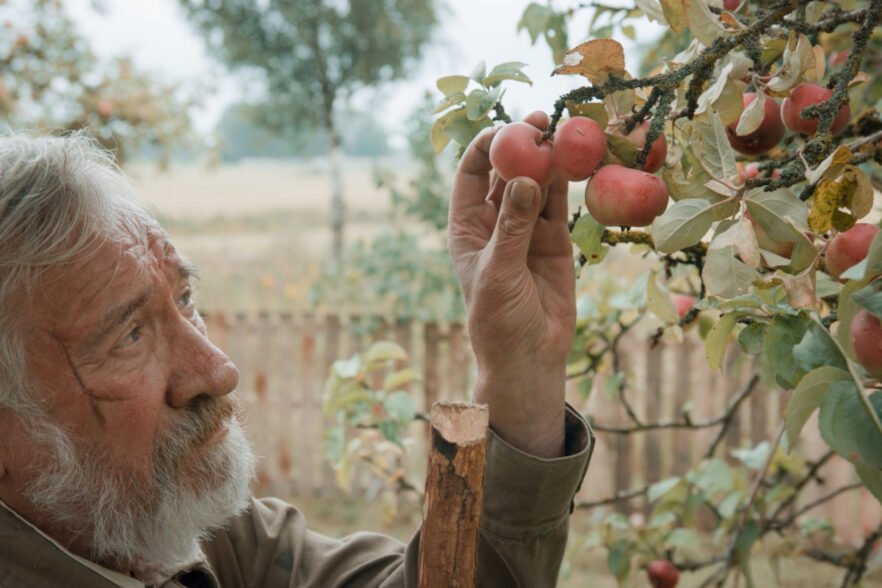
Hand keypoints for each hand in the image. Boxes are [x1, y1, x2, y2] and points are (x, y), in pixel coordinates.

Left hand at [448, 112, 575, 457]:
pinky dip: (568, 182)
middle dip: (521, 145)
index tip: (506, 129)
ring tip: (567, 135)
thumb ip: (512, 227)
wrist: (529, 356)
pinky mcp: (555, 239)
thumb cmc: (498, 320)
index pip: (470, 175)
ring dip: (548, 159)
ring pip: (536, 183)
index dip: (485, 147)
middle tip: (541, 122)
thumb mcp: (499, 272)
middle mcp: (495, 221)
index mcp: (467, 226)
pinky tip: (577, 161)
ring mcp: (526, 228)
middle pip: (505, 171)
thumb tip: (523, 180)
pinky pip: (560, 203)